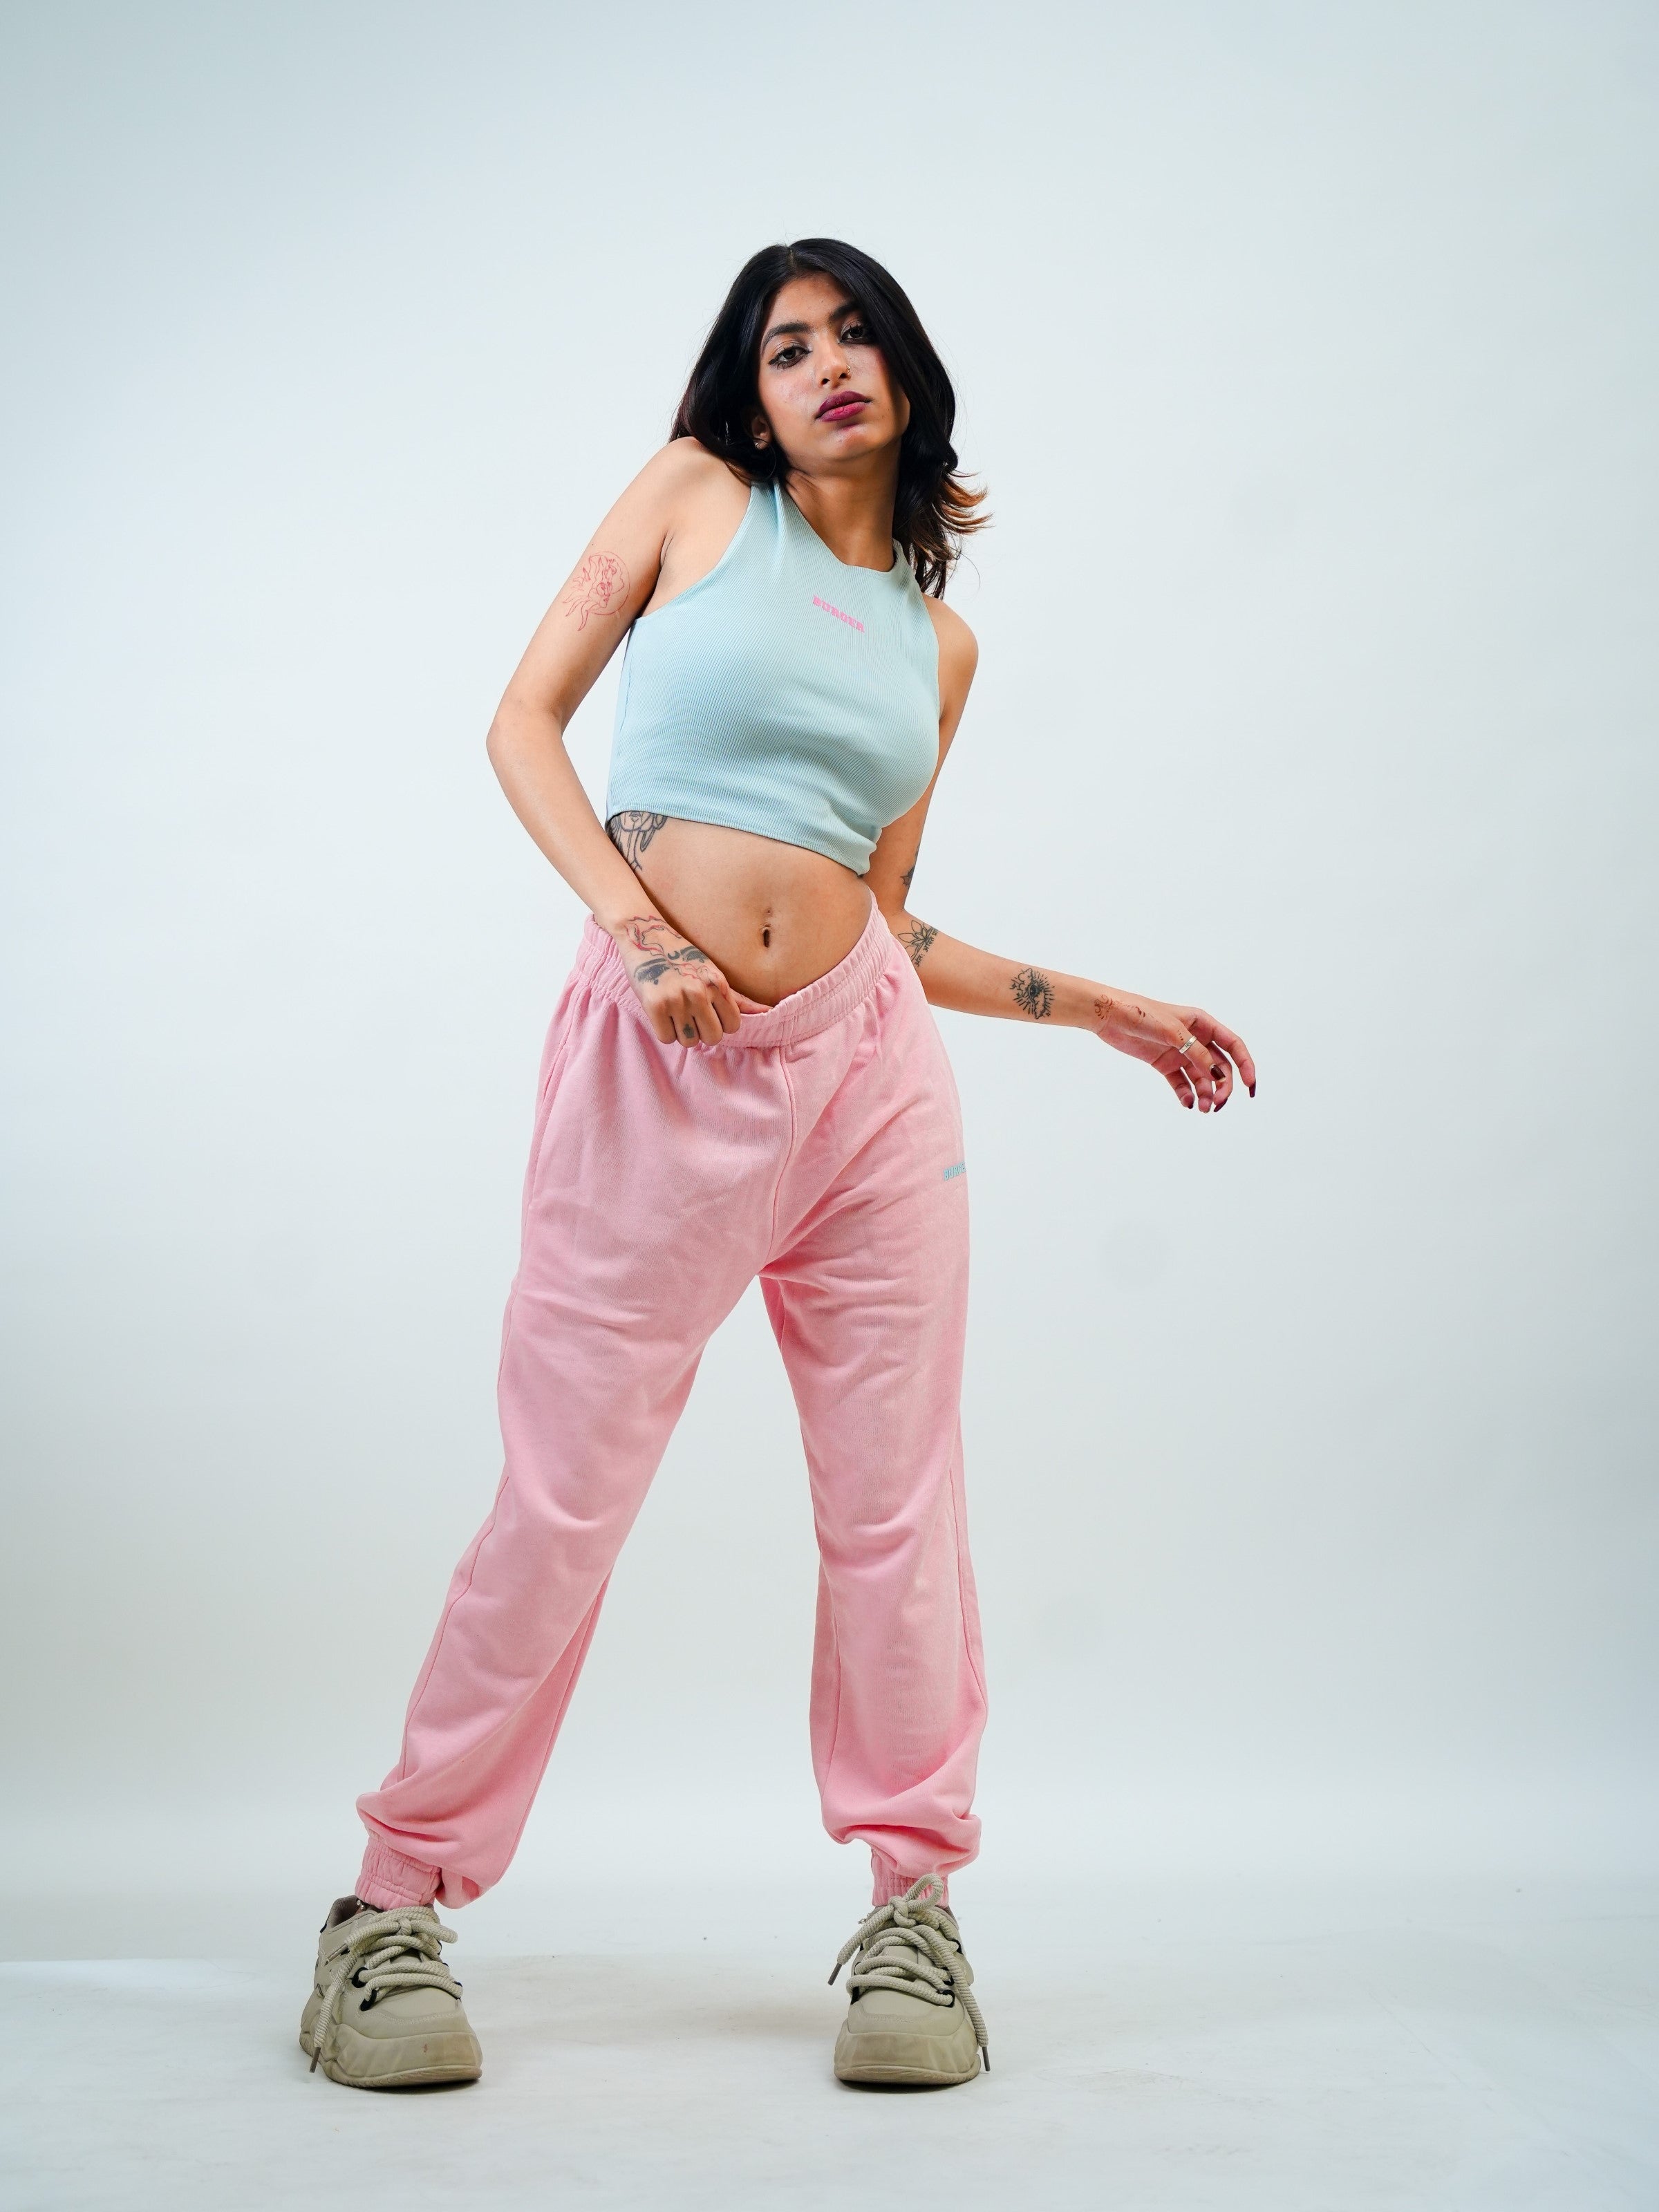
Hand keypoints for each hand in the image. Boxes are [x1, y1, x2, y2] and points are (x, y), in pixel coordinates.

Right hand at [611, 915, 741, 1047]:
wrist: (645, 936)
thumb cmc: (681, 957)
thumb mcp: (712, 972)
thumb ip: (737, 997)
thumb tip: (768, 1010)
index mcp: (717, 983)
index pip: (733, 1026)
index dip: (721, 1024)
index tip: (709, 1013)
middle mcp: (700, 992)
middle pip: (713, 1037)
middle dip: (702, 1032)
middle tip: (690, 1015)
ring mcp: (677, 999)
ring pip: (689, 1041)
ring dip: (681, 1031)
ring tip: (674, 1011)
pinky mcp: (654, 1005)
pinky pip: (666, 1038)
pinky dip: (663, 1030)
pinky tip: (661, 1012)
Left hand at [1091, 989, 1255, 1111]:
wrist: (1108, 1016)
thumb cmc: (1141, 1014)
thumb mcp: (1172, 1032)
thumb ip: (1195, 1052)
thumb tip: (1217, 1074)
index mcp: (1202, 1024)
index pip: (1233, 1046)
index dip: (1245, 1065)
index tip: (1250, 1086)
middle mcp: (1194, 1039)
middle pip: (1219, 1067)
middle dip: (1222, 1087)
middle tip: (1216, 1104)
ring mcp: (1179, 1053)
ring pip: (1201, 1078)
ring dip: (1205, 1094)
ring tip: (1201, 1109)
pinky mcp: (1164, 1064)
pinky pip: (1181, 1083)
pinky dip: (1186, 1094)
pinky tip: (1187, 1103)